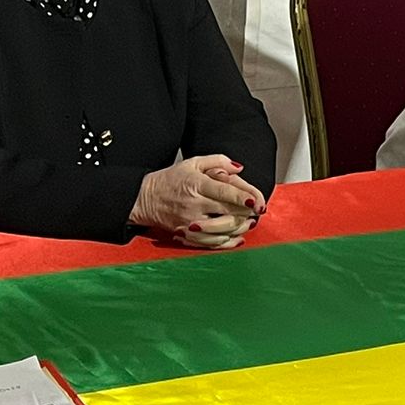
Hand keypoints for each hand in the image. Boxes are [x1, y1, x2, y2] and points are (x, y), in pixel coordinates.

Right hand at [132, 155, 262, 245]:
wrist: (144, 198)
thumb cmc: (171, 179)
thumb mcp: (193, 162)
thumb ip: (218, 161)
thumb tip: (239, 168)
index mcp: (196, 184)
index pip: (224, 192)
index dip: (243, 197)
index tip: (258, 201)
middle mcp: (194, 204)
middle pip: (227, 211)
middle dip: (247, 213)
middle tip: (259, 210)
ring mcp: (190, 222)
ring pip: (221, 230)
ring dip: (240, 228)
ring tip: (249, 222)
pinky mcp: (186, 235)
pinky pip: (210, 243)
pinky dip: (227, 242)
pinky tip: (237, 237)